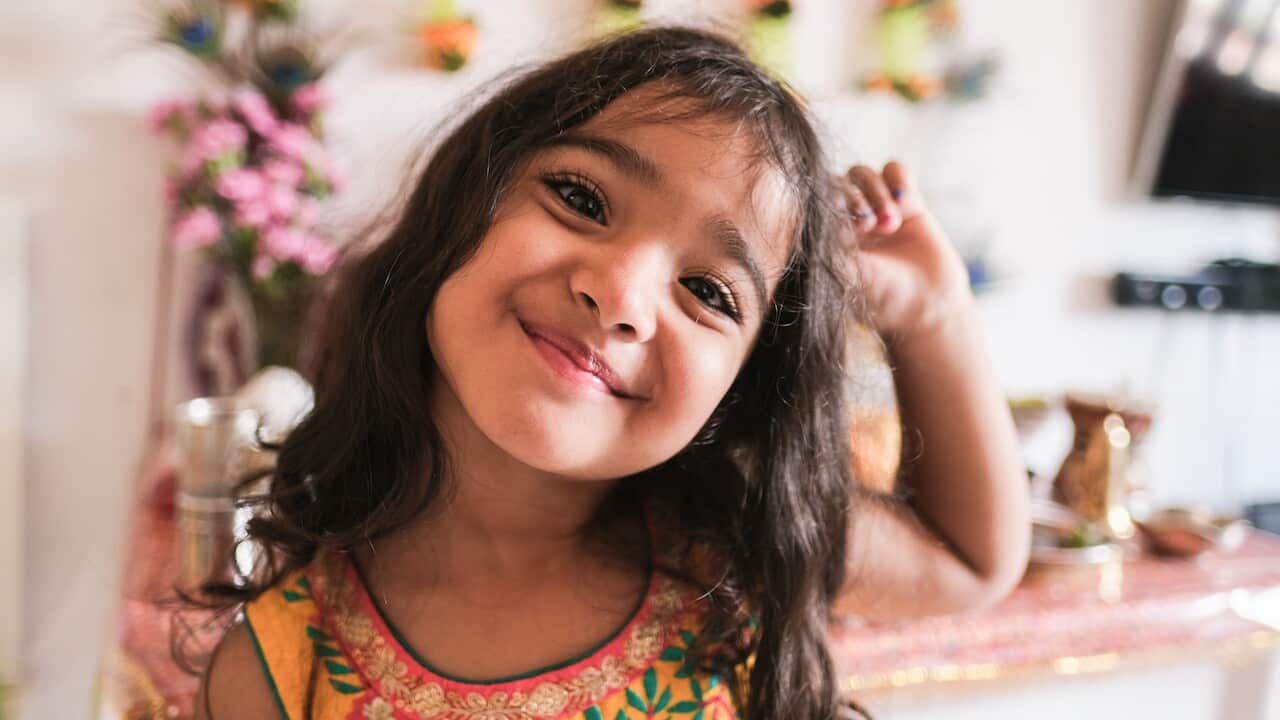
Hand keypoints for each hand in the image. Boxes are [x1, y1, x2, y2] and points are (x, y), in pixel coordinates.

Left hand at [834, 161, 972, 345]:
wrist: (927, 307)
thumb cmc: (881, 298)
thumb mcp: (848, 272)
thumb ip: (830, 242)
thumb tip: (812, 210)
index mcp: (826, 234)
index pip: (816, 200)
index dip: (829, 204)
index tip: (849, 231)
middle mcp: (847, 218)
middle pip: (838, 182)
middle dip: (855, 200)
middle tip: (870, 227)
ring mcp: (877, 207)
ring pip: (863, 173)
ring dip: (876, 192)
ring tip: (891, 224)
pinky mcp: (907, 200)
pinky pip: (895, 169)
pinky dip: (898, 181)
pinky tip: (906, 207)